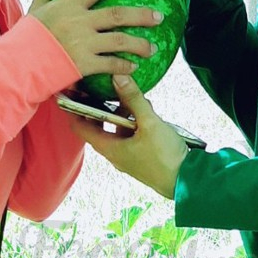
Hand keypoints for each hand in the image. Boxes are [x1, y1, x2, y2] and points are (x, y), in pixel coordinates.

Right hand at [29, 0, 162, 81]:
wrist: (17, 65)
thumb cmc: (23, 39)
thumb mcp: (32, 15)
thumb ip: (41, 2)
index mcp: (68, 5)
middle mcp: (80, 21)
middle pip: (118, 14)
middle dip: (142, 15)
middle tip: (159, 16)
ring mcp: (84, 42)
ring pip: (121, 40)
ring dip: (140, 44)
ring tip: (152, 48)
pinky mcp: (84, 63)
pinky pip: (111, 64)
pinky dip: (124, 65)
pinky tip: (133, 67)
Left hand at [79, 71, 190, 199]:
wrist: (186, 180)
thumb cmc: (165, 156)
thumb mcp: (150, 123)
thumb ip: (134, 99)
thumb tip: (117, 77)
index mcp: (109, 148)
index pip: (80, 128)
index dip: (73, 110)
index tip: (72, 93)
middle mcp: (114, 154)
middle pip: (97, 128)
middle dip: (98, 107)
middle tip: (97, 88)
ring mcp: (127, 156)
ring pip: (115, 130)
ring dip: (119, 113)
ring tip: (127, 96)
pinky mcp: (139, 156)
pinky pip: (128, 136)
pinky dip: (131, 122)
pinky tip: (144, 111)